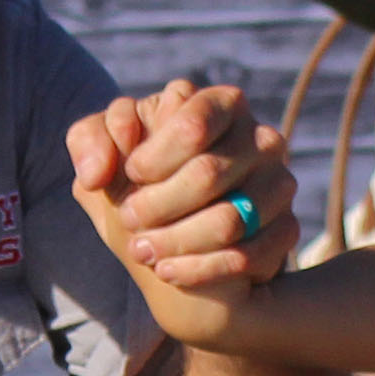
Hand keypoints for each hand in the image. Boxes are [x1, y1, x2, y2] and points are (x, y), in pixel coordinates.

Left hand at [90, 77, 304, 292]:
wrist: (171, 246)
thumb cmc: (136, 187)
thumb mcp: (103, 160)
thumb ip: (88, 141)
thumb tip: (98, 171)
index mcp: (218, 104)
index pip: (194, 123)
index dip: (154, 157)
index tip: (130, 174)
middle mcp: (259, 137)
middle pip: (208, 175)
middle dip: (157, 205)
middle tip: (130, 220)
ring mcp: (279, 183)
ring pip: (230, 221)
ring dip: (175, 241)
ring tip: (143, 252)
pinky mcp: (286, 228)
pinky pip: (248, 255)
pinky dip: (199, 270)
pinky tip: (169, 272)